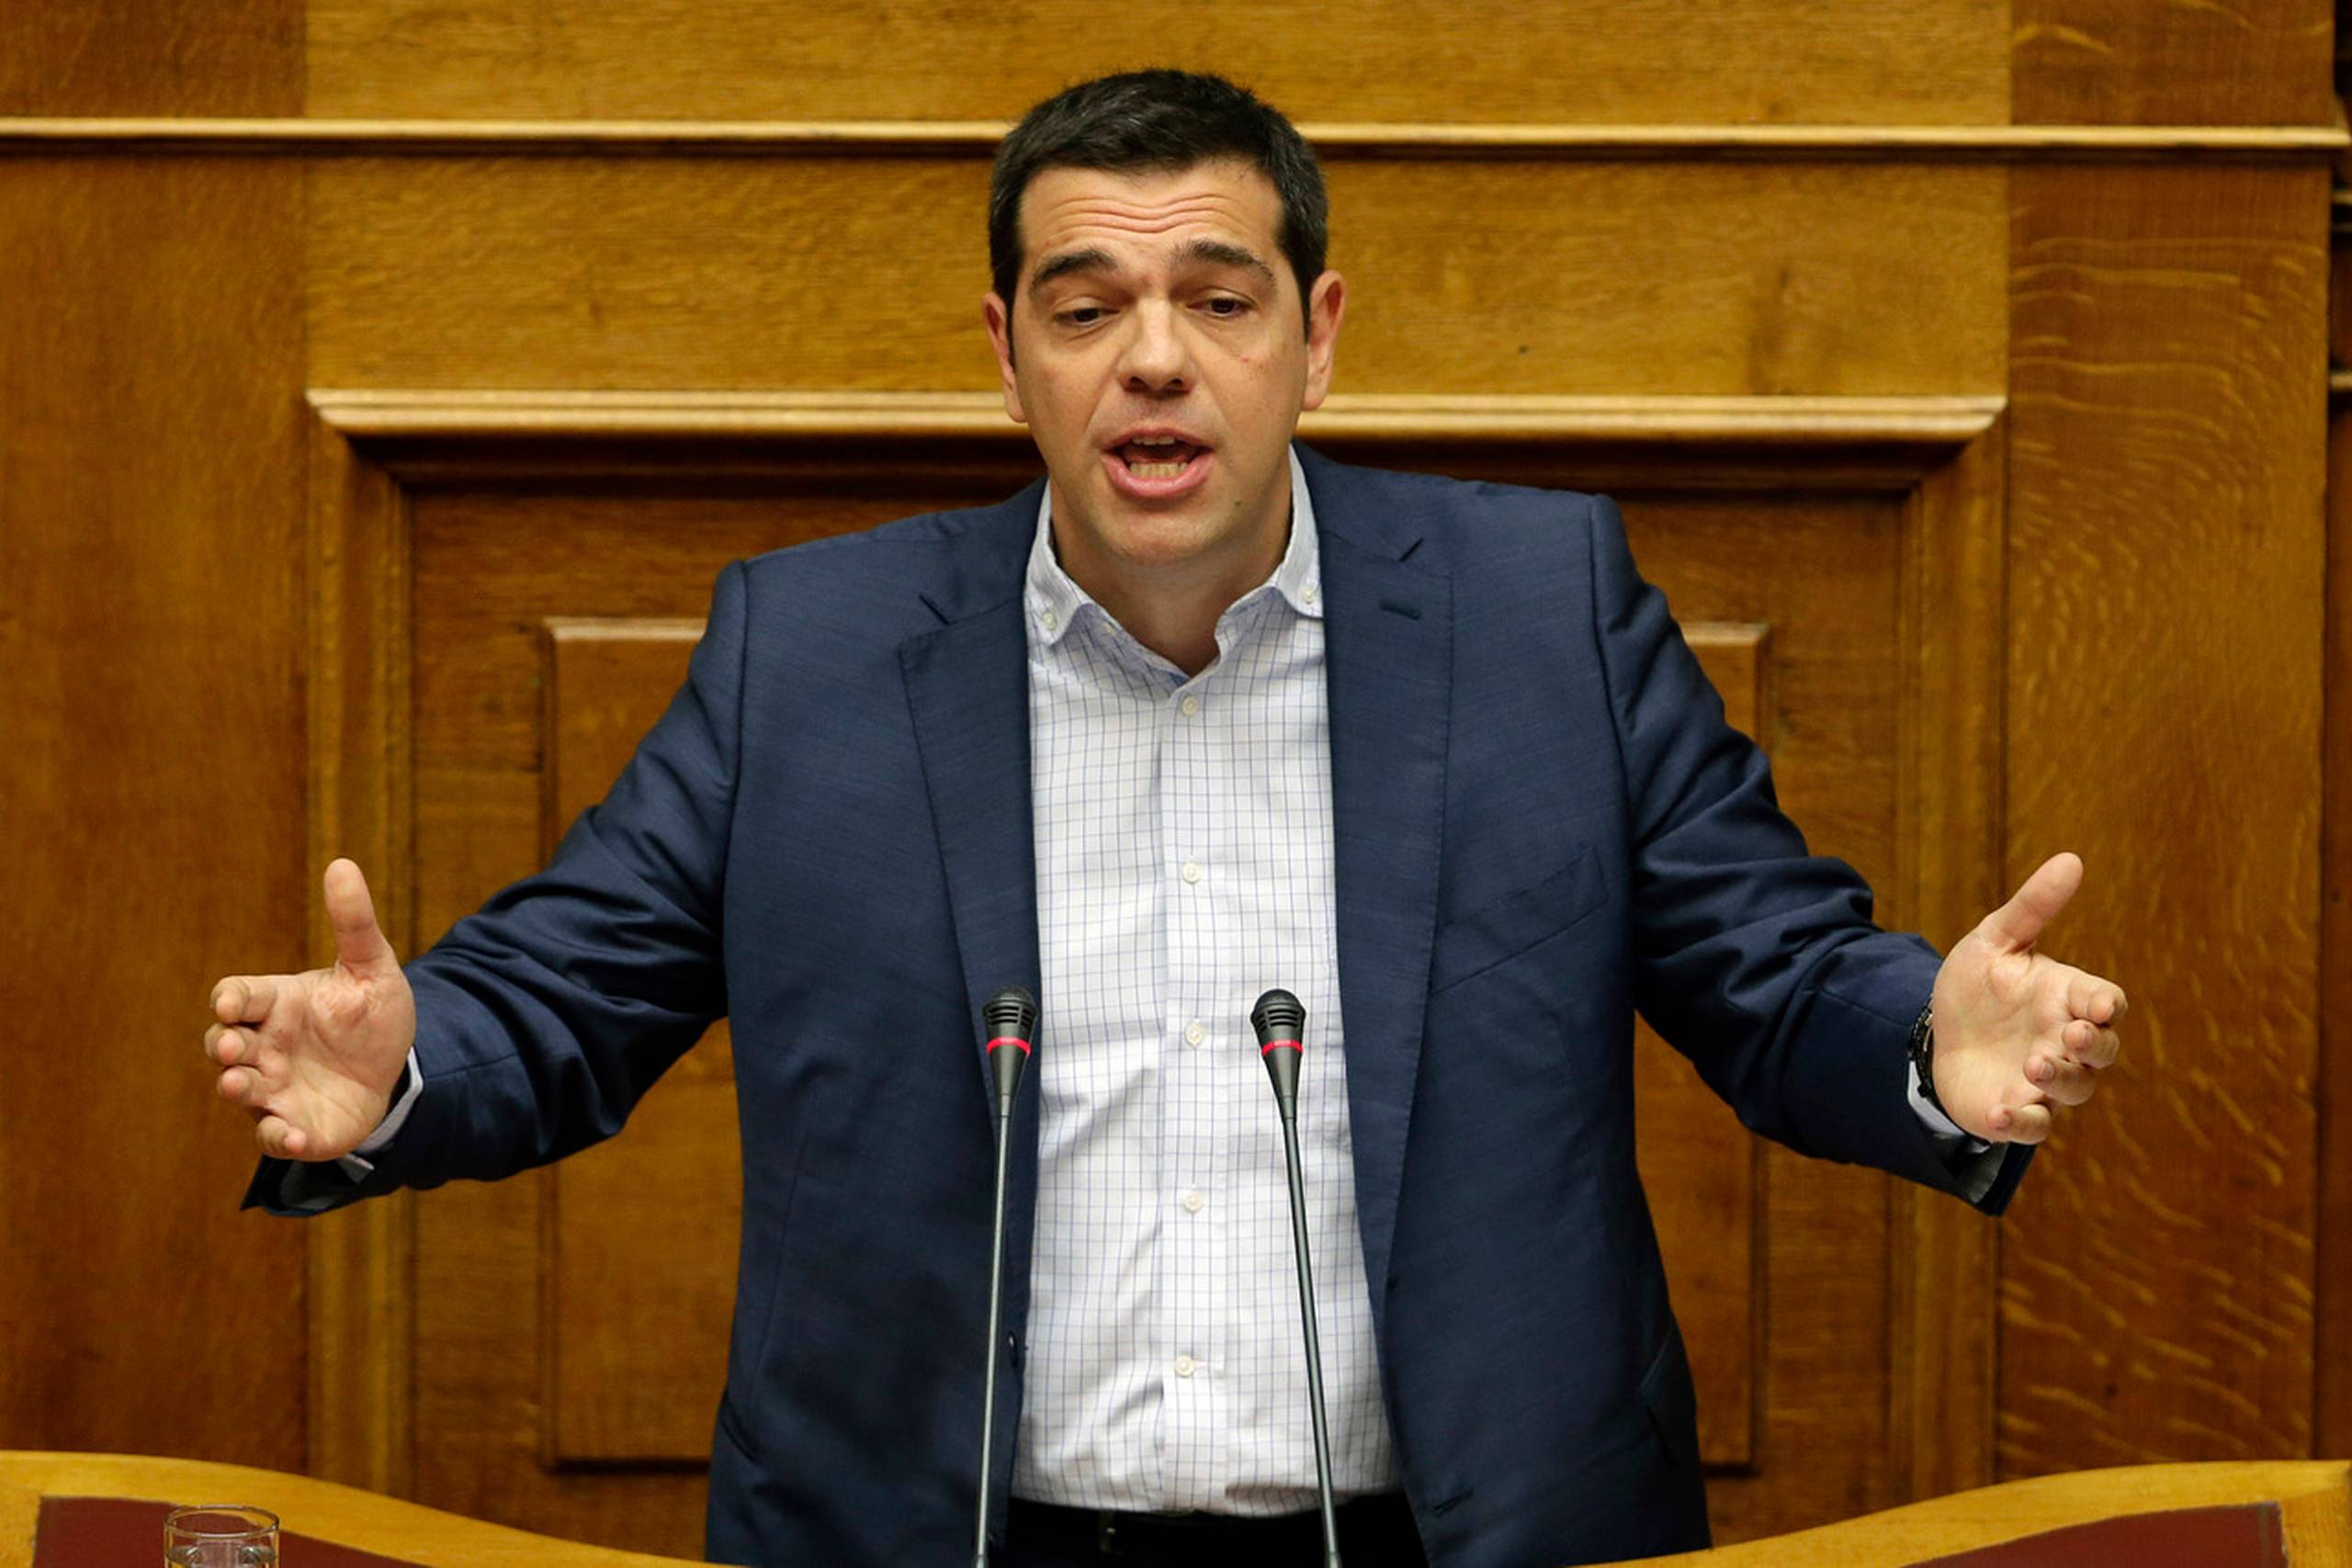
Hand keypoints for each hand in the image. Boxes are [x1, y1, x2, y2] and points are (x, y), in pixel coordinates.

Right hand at [205, 858, 416, 1160]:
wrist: (396, 1068)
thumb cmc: (371, 1014)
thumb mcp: (373, 967)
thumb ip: (355, 923)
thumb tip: (343, 864)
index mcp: (278, 1004)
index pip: (239, 996)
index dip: (231, 998)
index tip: (233, 1002)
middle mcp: (265, 1046)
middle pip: (223, 1042)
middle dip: (222, 1044)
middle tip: (234, 1045)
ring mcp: (274, 1088)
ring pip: (239, 1089)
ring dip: (235, 1087)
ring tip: (237, 1084)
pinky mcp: (295, 1125)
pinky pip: (275, 1135)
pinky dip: (279, 1138)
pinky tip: (295, 1138)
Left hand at [1928, 851, 2126, 1144]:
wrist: (1938, 1032)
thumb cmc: (1977, 986)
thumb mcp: (1995, 941)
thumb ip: (2032, 907)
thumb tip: (2071, 859)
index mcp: (2067, 998)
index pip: (2106, 1002)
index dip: (2106, 1006)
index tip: (2096, 1006)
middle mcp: (2065, 1041)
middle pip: (2103, 1050)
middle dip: (2093, 1045)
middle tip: (2071, 1035)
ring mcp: (2045, 1081)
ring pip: (2077, 1090)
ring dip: (2061, 1080)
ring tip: (2033, 1064)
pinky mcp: (2017, 1110)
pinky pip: (2034, 1126)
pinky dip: (2022, 1123)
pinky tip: (2001, 1113)